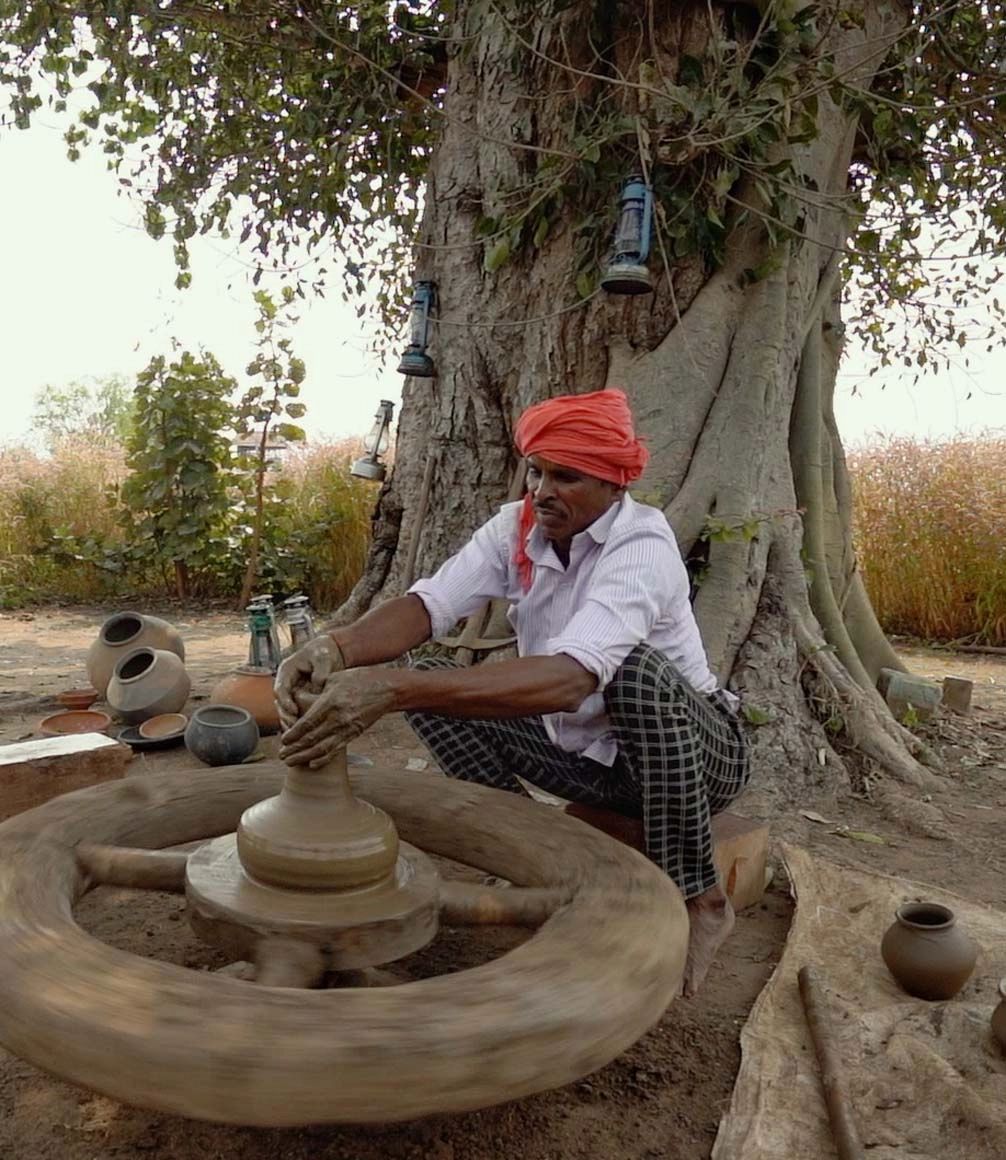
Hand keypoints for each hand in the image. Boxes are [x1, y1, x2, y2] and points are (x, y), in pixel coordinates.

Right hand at [274, 635, 345, 728]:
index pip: (280, 689)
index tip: (294, 711)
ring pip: (286, 711)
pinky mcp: (299, 699)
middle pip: (280, 704)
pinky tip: (306, 732)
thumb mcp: (323, 658)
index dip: (285, 702)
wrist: (328, 652)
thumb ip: (320, 672)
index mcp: (286, 670)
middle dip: (287, 717)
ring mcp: (291, 692)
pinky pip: (295, 713)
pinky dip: (298, 723)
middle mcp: (286, 683)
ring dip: (291, 723)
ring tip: (300, 734)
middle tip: (295, 728)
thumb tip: (317, 687)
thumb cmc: (324, 652)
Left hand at [278, 668, 397, 767]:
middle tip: (282, 755)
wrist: (386, 689)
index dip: (293, 735)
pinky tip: (312, 763)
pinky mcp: (354, 734)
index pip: (307, 724)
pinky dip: (323, 758)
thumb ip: (316, 690)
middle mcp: (338, 718)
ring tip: (291, 762)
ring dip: (304, 757)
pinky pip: (336, 750)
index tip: (283, 740)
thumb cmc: (359, 679)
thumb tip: (297, 698)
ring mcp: (347, 728)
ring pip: (322, 748)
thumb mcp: (334, 678)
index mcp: (330, 702)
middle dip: (294, 750)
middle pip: (311, 739)